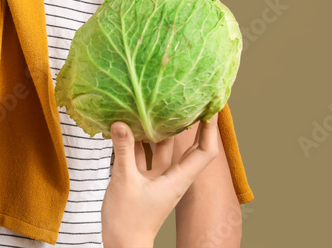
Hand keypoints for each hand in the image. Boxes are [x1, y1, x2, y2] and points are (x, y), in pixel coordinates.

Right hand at [102, 115, 219, 247]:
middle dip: (187, 122)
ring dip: (156, 129)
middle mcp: (170, 176)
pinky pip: (141, 154)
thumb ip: (123, 151)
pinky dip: (136, 140)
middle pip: (185, 145)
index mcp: (178, 180)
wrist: (121, 245)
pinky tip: (127, 125)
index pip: (204, 152)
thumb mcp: (125, 181)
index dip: (209, 130)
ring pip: (159, 147)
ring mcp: (155, 178)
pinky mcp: (140, 179)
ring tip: (154, 104)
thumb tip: (121, 123)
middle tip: (187, 98)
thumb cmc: (129, 221)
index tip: (210, 107)